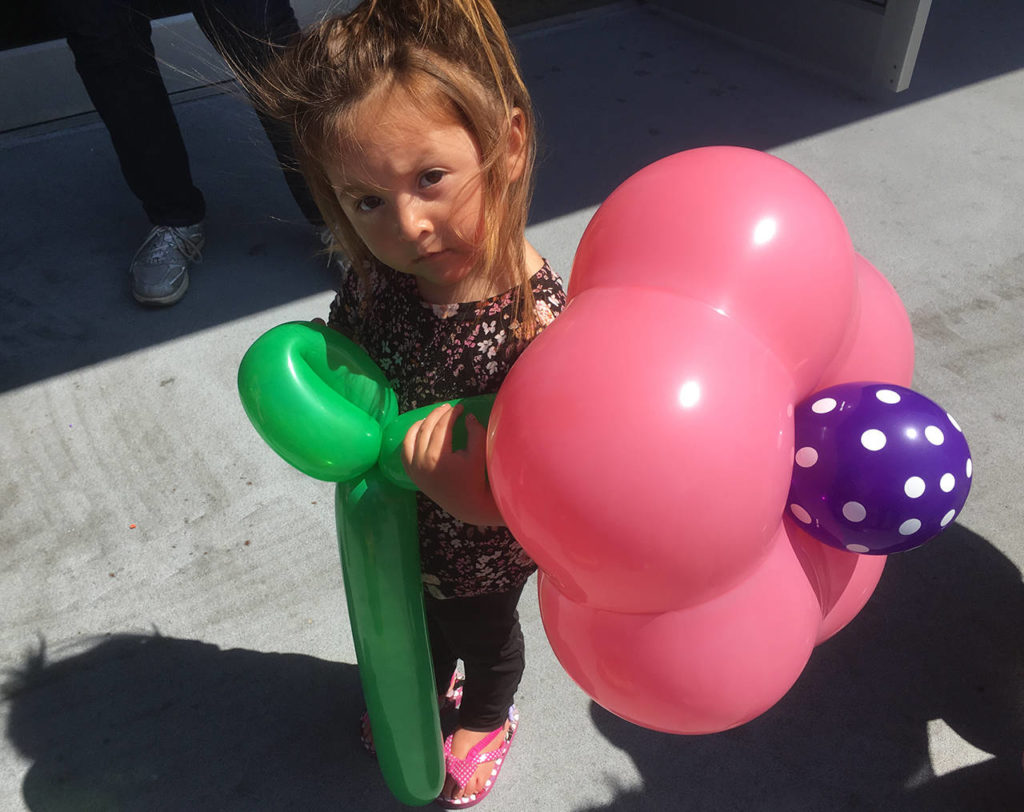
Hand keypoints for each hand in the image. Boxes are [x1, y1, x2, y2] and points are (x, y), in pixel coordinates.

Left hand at [402, 403, 504, 526]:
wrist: (466, 505)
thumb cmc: (474, 480)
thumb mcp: (478, 455)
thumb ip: (476, 433)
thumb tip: (469, 416)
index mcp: (437, 457)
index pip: (441, 427)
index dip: (451, 414)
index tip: (460, 408)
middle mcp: (420, 462)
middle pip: (426, 429)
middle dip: (437, 414)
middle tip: (448, 408)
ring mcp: (414, 469)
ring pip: (410, 438)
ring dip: (421, 423)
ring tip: (433, 416)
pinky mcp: (412, 474)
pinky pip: (405, 452)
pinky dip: (409, 438)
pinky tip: (419, 430)